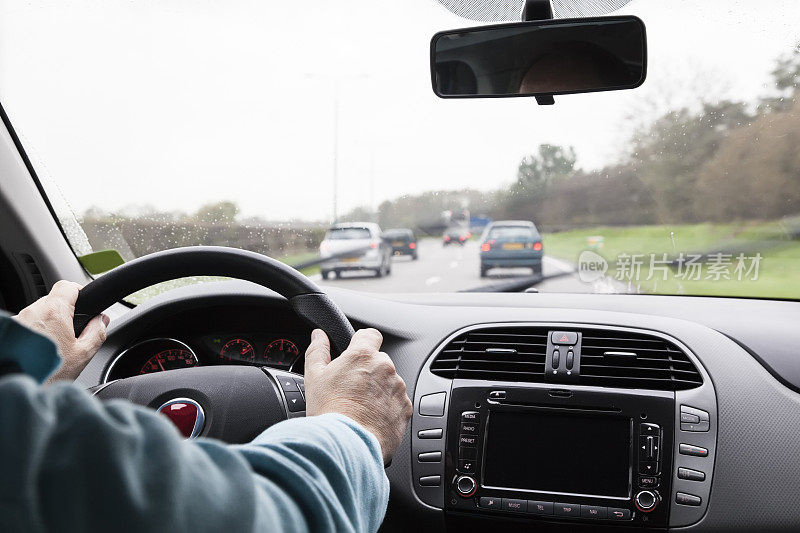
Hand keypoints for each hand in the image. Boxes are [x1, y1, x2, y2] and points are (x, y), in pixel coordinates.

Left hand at [14, 280, 108, 382]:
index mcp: (54, 312)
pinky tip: (39, 353)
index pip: (68, 286)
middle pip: (53, 301)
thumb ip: (97, 332)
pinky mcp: (8, 331)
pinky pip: (26, 326)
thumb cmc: (47, 375)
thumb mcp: (83, 355)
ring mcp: (17, 321)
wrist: (18, 388)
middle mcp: (32, 311)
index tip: (86, 305)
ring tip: (54, 348)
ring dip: (48, 325)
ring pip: (39, 314)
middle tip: (71, 335)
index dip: (80, 293)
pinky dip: (35, 334)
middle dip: (65, 314)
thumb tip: (102, 321)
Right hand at [304, 328, 411, 463]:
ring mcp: (398, 388)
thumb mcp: (314, 377)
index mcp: (363, 356)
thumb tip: (318, 336)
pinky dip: (387, 408)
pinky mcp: (405, 408)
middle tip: (351, 389)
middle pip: (379, 361)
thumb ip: (317, 351)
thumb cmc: (330, 412)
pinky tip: (371, 419)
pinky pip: (397, 402)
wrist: (348, 444)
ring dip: (379, 390)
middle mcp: (385, 368)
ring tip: (360, 408)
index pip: (370, 334)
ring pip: (389, 383)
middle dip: (368, 371)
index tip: (356, 354)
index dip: (362, 342)